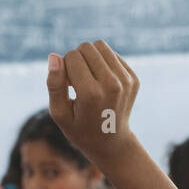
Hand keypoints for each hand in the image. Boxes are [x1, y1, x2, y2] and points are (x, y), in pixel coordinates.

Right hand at [47, 40, 138, 170]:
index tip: (67, 85)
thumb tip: (54, 56)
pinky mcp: (134, 78)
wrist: (111, 143)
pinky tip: (100, 82)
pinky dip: (103, 63)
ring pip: (101, 46)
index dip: (64, 68)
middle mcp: (112, 84)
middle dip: (77, 59)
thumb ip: (54, 85)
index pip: (72, 57)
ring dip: (90, 57)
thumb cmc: (79, 128)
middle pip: (87, 47)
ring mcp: (126, 81)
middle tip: (76, 81)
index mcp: (91, 94)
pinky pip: (113, 55)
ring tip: (87, 78)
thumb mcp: (59, 113)